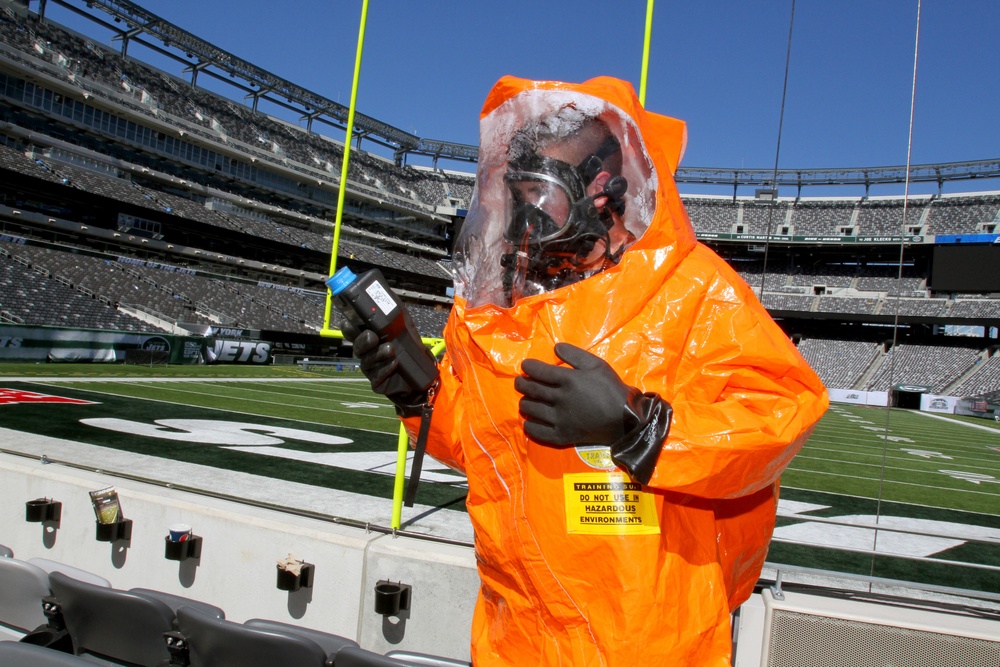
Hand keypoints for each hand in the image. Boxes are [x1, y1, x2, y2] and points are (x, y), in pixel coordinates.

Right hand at [342, 320, 431, 404]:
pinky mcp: (377, 382)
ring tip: (391, 349)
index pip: (352, 332)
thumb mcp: (404, 326)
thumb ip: (394, 313)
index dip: (349, 328)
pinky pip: (377, 376)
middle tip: (372, 336)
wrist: (421, 371)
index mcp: (368, 338)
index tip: (349, 323)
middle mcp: (366, 353)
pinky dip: (385, 369)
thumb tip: (386, 294)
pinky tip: (394, 363)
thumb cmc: (408, 347)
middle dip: (363, 341)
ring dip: (378, 354)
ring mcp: (370, 368)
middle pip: (357, 346)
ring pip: (367, 361)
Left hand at [515, 342, 631, 445]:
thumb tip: (555, 348)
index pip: (538, 371)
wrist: (624, 418)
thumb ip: (574, 354)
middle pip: (530, 389)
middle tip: (521, 381)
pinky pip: (536, 431)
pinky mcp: (561, 435)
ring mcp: (559, 419)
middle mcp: (560, 399)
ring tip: (527, 398)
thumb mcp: (596, 364)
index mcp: (568, 380)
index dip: (528, 367)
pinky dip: (529, 424)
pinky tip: (531, 419)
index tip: (526, 366)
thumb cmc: (610, 388)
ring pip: (530, 409)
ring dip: (524, 401)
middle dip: (521, 382)